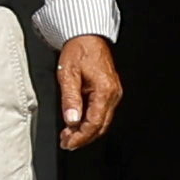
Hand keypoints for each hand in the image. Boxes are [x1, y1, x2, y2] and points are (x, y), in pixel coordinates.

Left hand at [56, 33, 124, 150]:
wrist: (87, 36)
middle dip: (83, 137)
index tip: (68, 143)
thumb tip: (71, 120)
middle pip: (100, 126)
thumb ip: (70, 99)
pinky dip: (89, 121)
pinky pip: (101, 112)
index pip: (94, 123)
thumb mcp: (68, 74)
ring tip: (68, 135)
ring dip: (86, 131)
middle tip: (66, 143)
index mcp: (105, 91)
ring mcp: (113, 93)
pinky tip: (76, 122)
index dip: (81, 137)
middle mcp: (113, 94)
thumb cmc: (78, 50)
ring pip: (102, 121)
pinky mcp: (109, 92)